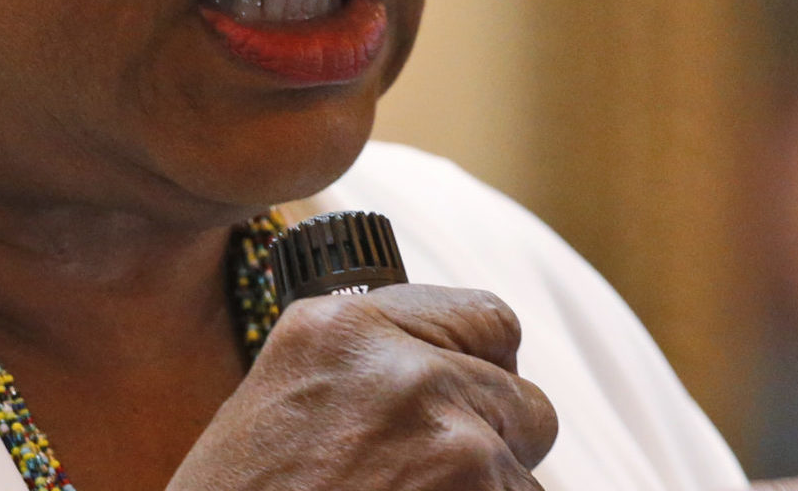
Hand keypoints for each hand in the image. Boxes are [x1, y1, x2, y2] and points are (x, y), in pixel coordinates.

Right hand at [169, 283, 557, 490]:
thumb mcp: (276, 409)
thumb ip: (361, 375)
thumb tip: (442, 373)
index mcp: (339, 329)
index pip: (486, 321)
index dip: (480, 372)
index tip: (458, 407)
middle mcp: (404, 369)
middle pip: (521, 399)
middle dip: (493, 444)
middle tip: (422, 482)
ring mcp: (453, 442)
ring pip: (521, 475)